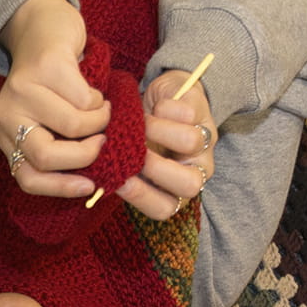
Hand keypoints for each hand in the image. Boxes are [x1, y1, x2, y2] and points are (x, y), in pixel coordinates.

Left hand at [0, 0, 109, 197]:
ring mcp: (22, 90)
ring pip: (72, 126)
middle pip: (46, 157)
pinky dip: (99, 100)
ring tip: (103, 110)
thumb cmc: (54, 83)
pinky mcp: (45, 67)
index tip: (89, 187)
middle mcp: (6, 116)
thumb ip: (61, 147)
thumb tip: (95, 182)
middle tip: (102, 142)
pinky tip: (96, 92)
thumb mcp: (49, 121)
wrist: (42, 24)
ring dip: (99, 121)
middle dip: (84, 155)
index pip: (27, 178)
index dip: (60, 188)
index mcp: (7, 136)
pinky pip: (84, 99)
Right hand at [115, 70, 214, 221]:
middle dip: (157, 167)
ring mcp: (204, 143)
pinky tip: (156, 107)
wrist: (161, 99)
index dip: (142, 197)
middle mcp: (195, 170)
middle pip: (189, 185)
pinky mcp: (204, 114)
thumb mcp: (130, 157)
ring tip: (141, 122)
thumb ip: (122, 170)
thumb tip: (102, 176)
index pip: (164, 208)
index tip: (120, 181)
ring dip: (158, 130)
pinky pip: (187, 114)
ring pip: (190, 142)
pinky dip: (165, 108)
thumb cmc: (140, 136)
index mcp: (174, 190)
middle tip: (135, 150)